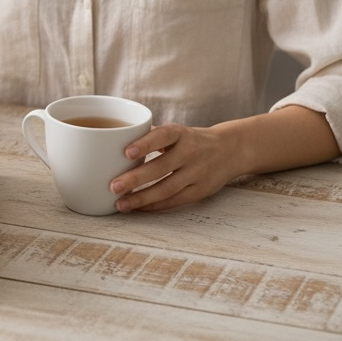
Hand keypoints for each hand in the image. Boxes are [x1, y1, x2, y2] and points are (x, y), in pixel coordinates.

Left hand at [108, 123, 238, 211]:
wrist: (230, 150)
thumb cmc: (190, 140)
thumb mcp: (176, 132)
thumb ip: (149, 136)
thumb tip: (111, 144)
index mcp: (181, 134)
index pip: (164, 136)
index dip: (146, 143)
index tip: (126, 152)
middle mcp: (191, 152)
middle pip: (162, 167)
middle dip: (136, 178)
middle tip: (112, 186)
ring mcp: (197, 173)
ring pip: (168, 188)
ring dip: (142, 198)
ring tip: (120, 204)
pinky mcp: (201, 191)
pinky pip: (175, 201)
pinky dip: (155, 206)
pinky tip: (137, 208)